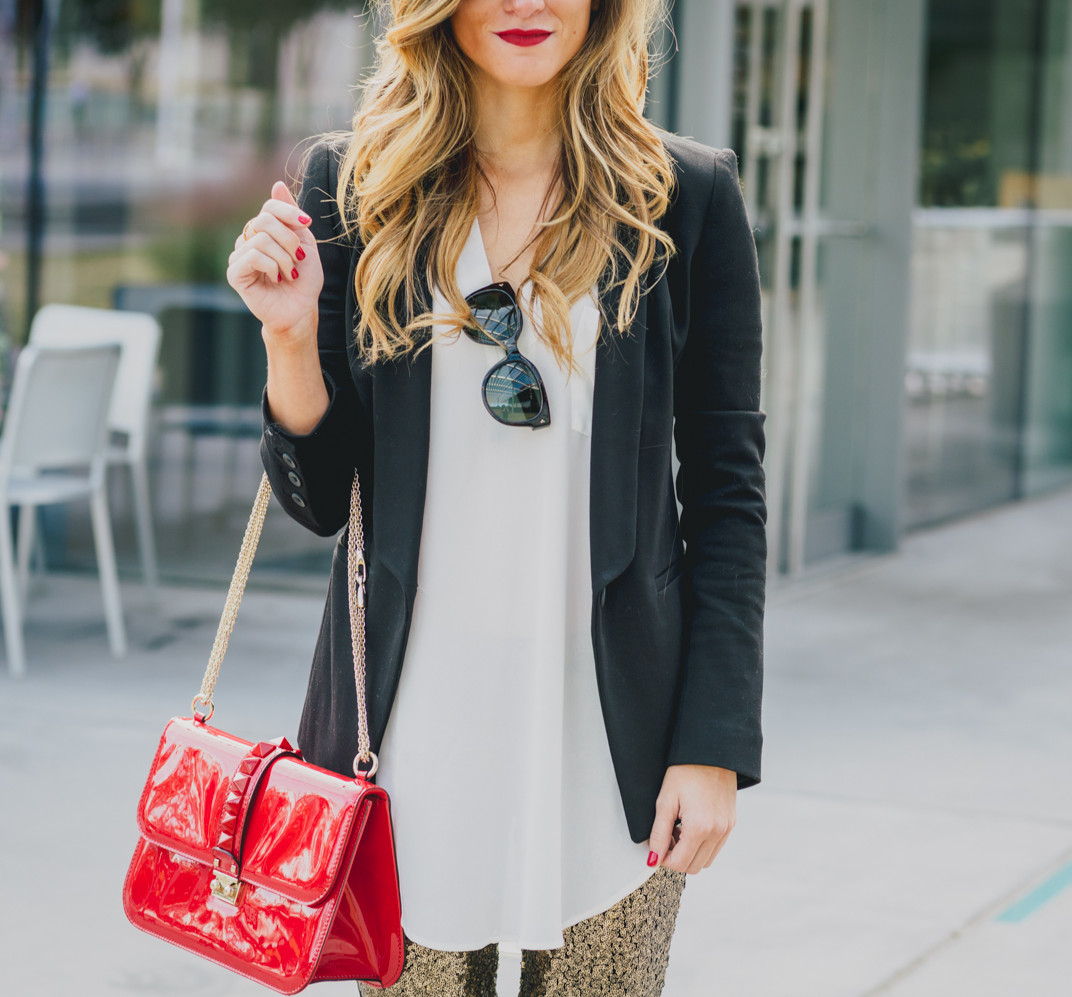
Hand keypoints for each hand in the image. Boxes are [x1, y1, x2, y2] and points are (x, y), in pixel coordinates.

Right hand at [226, 181, 323, 342]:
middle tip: (299, 260)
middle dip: (289, 240)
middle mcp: (247, 240)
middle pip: (264, 220)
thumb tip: (276, 184)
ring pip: (260, 239)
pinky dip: (272, 266)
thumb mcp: (304, 242)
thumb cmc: (304, 280)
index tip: (307, 223)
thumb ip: (291, 216)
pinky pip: (252, 256)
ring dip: (284, 258)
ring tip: (290, 273)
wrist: (300, 310)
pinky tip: (278, 279)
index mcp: (263, 231)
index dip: (288, 212)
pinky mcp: (234, 273)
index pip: (269, 207)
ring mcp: (238, 256)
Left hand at [646, 764, 736, 874]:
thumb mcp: (665, 800)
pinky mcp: (731, 823)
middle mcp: (717, 832)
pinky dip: (702, 845)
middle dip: (677, 857)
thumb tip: (653, 859)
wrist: (711, 751)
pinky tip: (691, 825)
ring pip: (706, 860)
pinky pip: (716, 847)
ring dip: (690, 852)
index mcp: (700, 827)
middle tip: (666, 836)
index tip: (656, 845)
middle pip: (694, 867)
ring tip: (679, 829)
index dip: (663, 858)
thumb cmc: (685, 771)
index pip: (679, 864)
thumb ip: (658, 833)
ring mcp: (727, 828)